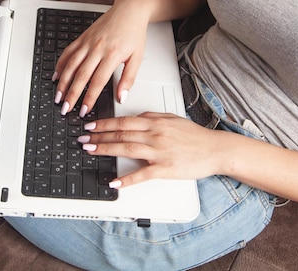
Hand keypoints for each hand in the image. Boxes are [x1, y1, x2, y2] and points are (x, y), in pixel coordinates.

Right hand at [54, 0, 150, 116]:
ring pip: (71, 64)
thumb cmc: (134, 33)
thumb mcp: (137, 58)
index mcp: (112, 54)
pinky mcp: (82, 37)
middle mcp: (97, 48)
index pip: (98, 81)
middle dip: (71, 94)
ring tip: (58, 96)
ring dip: (62, 82)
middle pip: (81, 75)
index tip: (84, 110)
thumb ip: (129, 79)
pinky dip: (60, 64)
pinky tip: (56, 75)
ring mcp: (88, 42)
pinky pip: (68, 52)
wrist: (129, 11)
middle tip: (65, 108)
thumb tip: (122, 97)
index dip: (89, 97)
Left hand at [78, 112, 225, 187]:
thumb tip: (135, 118)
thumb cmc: (195, 136)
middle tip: (82, 139)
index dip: (104, 123)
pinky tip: (114, 181)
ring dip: (106, 150)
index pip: (123, 121)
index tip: (90, 126)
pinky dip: (126, 178)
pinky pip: (142, 174)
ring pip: (127, 148)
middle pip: (121, 133)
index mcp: (155, 122)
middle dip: (98, 136)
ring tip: (90, 151)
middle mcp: (155, 135)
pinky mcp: (165, 169)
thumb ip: (152, 117)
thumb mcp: (172, 118)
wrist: (215, 150)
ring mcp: (159, 152)